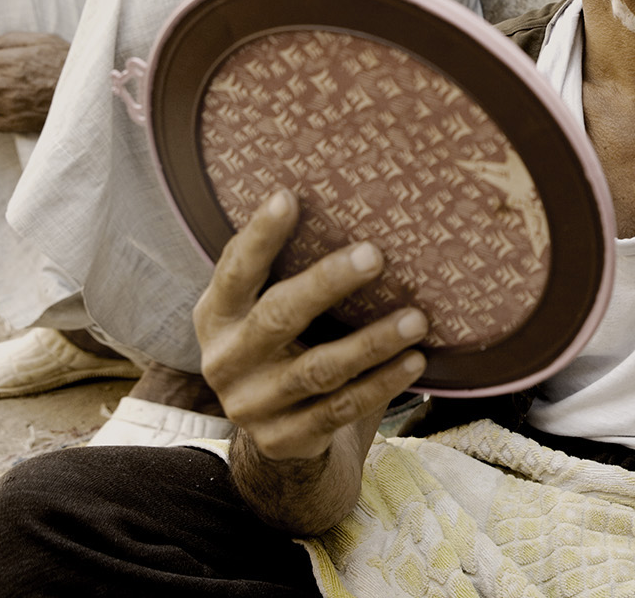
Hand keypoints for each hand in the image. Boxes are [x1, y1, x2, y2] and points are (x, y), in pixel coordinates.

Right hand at [194, 189, 428, 461]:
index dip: (259, 236)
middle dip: (327, 284)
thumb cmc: (283, 346)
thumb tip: (343, 197)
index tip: (288, 196)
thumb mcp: (263, 310)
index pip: (235, 270)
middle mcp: (226, 361)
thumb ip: (282, 270)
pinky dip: (381, 383)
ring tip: (417, 318)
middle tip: (375, 254)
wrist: (274, 435)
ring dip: (372, 342)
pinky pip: (341, 409)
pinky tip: (415, 361)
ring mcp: (253, 406)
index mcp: (217, 317)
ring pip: (319, 369)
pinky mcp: (285, 439)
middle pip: (279, 317)